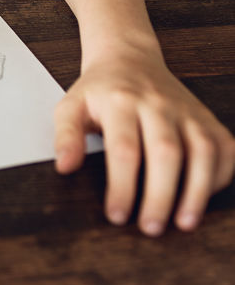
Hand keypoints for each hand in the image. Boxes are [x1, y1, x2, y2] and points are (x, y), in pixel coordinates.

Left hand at [53, 48, 234, 234]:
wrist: (129, 57)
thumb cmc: (100, 91)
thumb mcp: (71, 106)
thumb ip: (66, 136)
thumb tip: (65, 168)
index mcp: (120, 101)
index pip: (124, 148)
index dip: (122, 185)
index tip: (116, 216)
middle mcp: (158, 104)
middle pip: (165, 151)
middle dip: (160, 194)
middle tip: (150, 228)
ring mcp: (187, 110)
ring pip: (202, 149)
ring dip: (197, 189)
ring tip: (185, 223)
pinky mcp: (206, 117)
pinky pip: (224, 146)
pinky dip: (221, 174)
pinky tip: (204, 197)